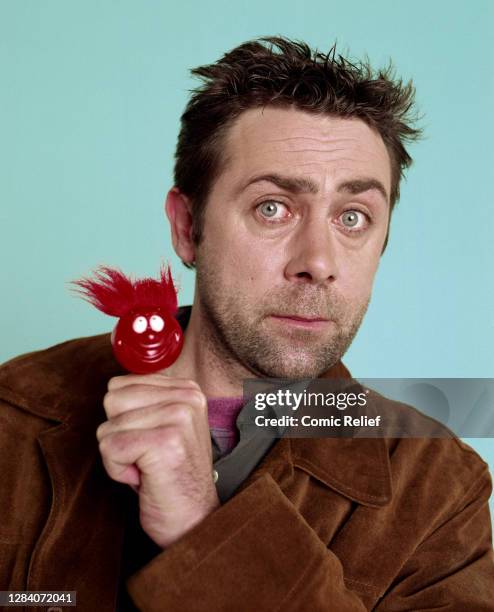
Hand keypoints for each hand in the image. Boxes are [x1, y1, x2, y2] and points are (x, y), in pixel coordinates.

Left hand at [96, 374, 219, 547]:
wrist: (193, 520)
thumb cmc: (170, 476)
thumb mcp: (162, 426)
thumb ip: (144, 401)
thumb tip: (113, 385)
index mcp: (187, 389)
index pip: (120, 384)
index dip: (123, 419)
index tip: (148, 440)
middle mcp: (187, 397)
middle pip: (112, 401)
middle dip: (118, 434)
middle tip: (146, 456)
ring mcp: (178, 417)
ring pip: (108, 426)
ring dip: (118, 455)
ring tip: (147, 466)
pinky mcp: (165, 442)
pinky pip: (110, 448)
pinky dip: (118, 470)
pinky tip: (145, 478)